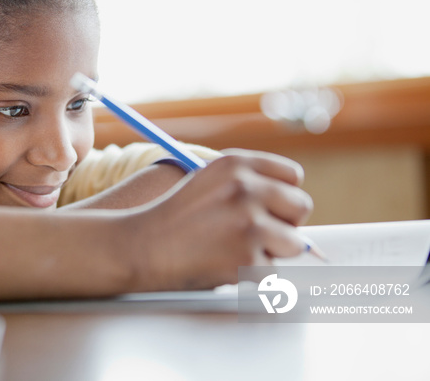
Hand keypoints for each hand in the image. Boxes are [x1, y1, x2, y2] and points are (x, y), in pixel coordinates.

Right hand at [129, 149, 312, 290]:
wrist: (141, 247)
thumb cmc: (174, 218)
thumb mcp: (208, 182)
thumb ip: (249, 187)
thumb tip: (296, 213)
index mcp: (236, 164)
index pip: (292, 176)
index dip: (281, 197)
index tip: (265, 209)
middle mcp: (245, 188)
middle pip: (300, 207)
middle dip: (282, 224)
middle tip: (251, 235)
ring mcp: (248, 223)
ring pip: (293, 243)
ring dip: (271, 253)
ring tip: (235, 250)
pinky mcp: (247, 259)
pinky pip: (274, 272)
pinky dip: (254, 277)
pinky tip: (225, 266)